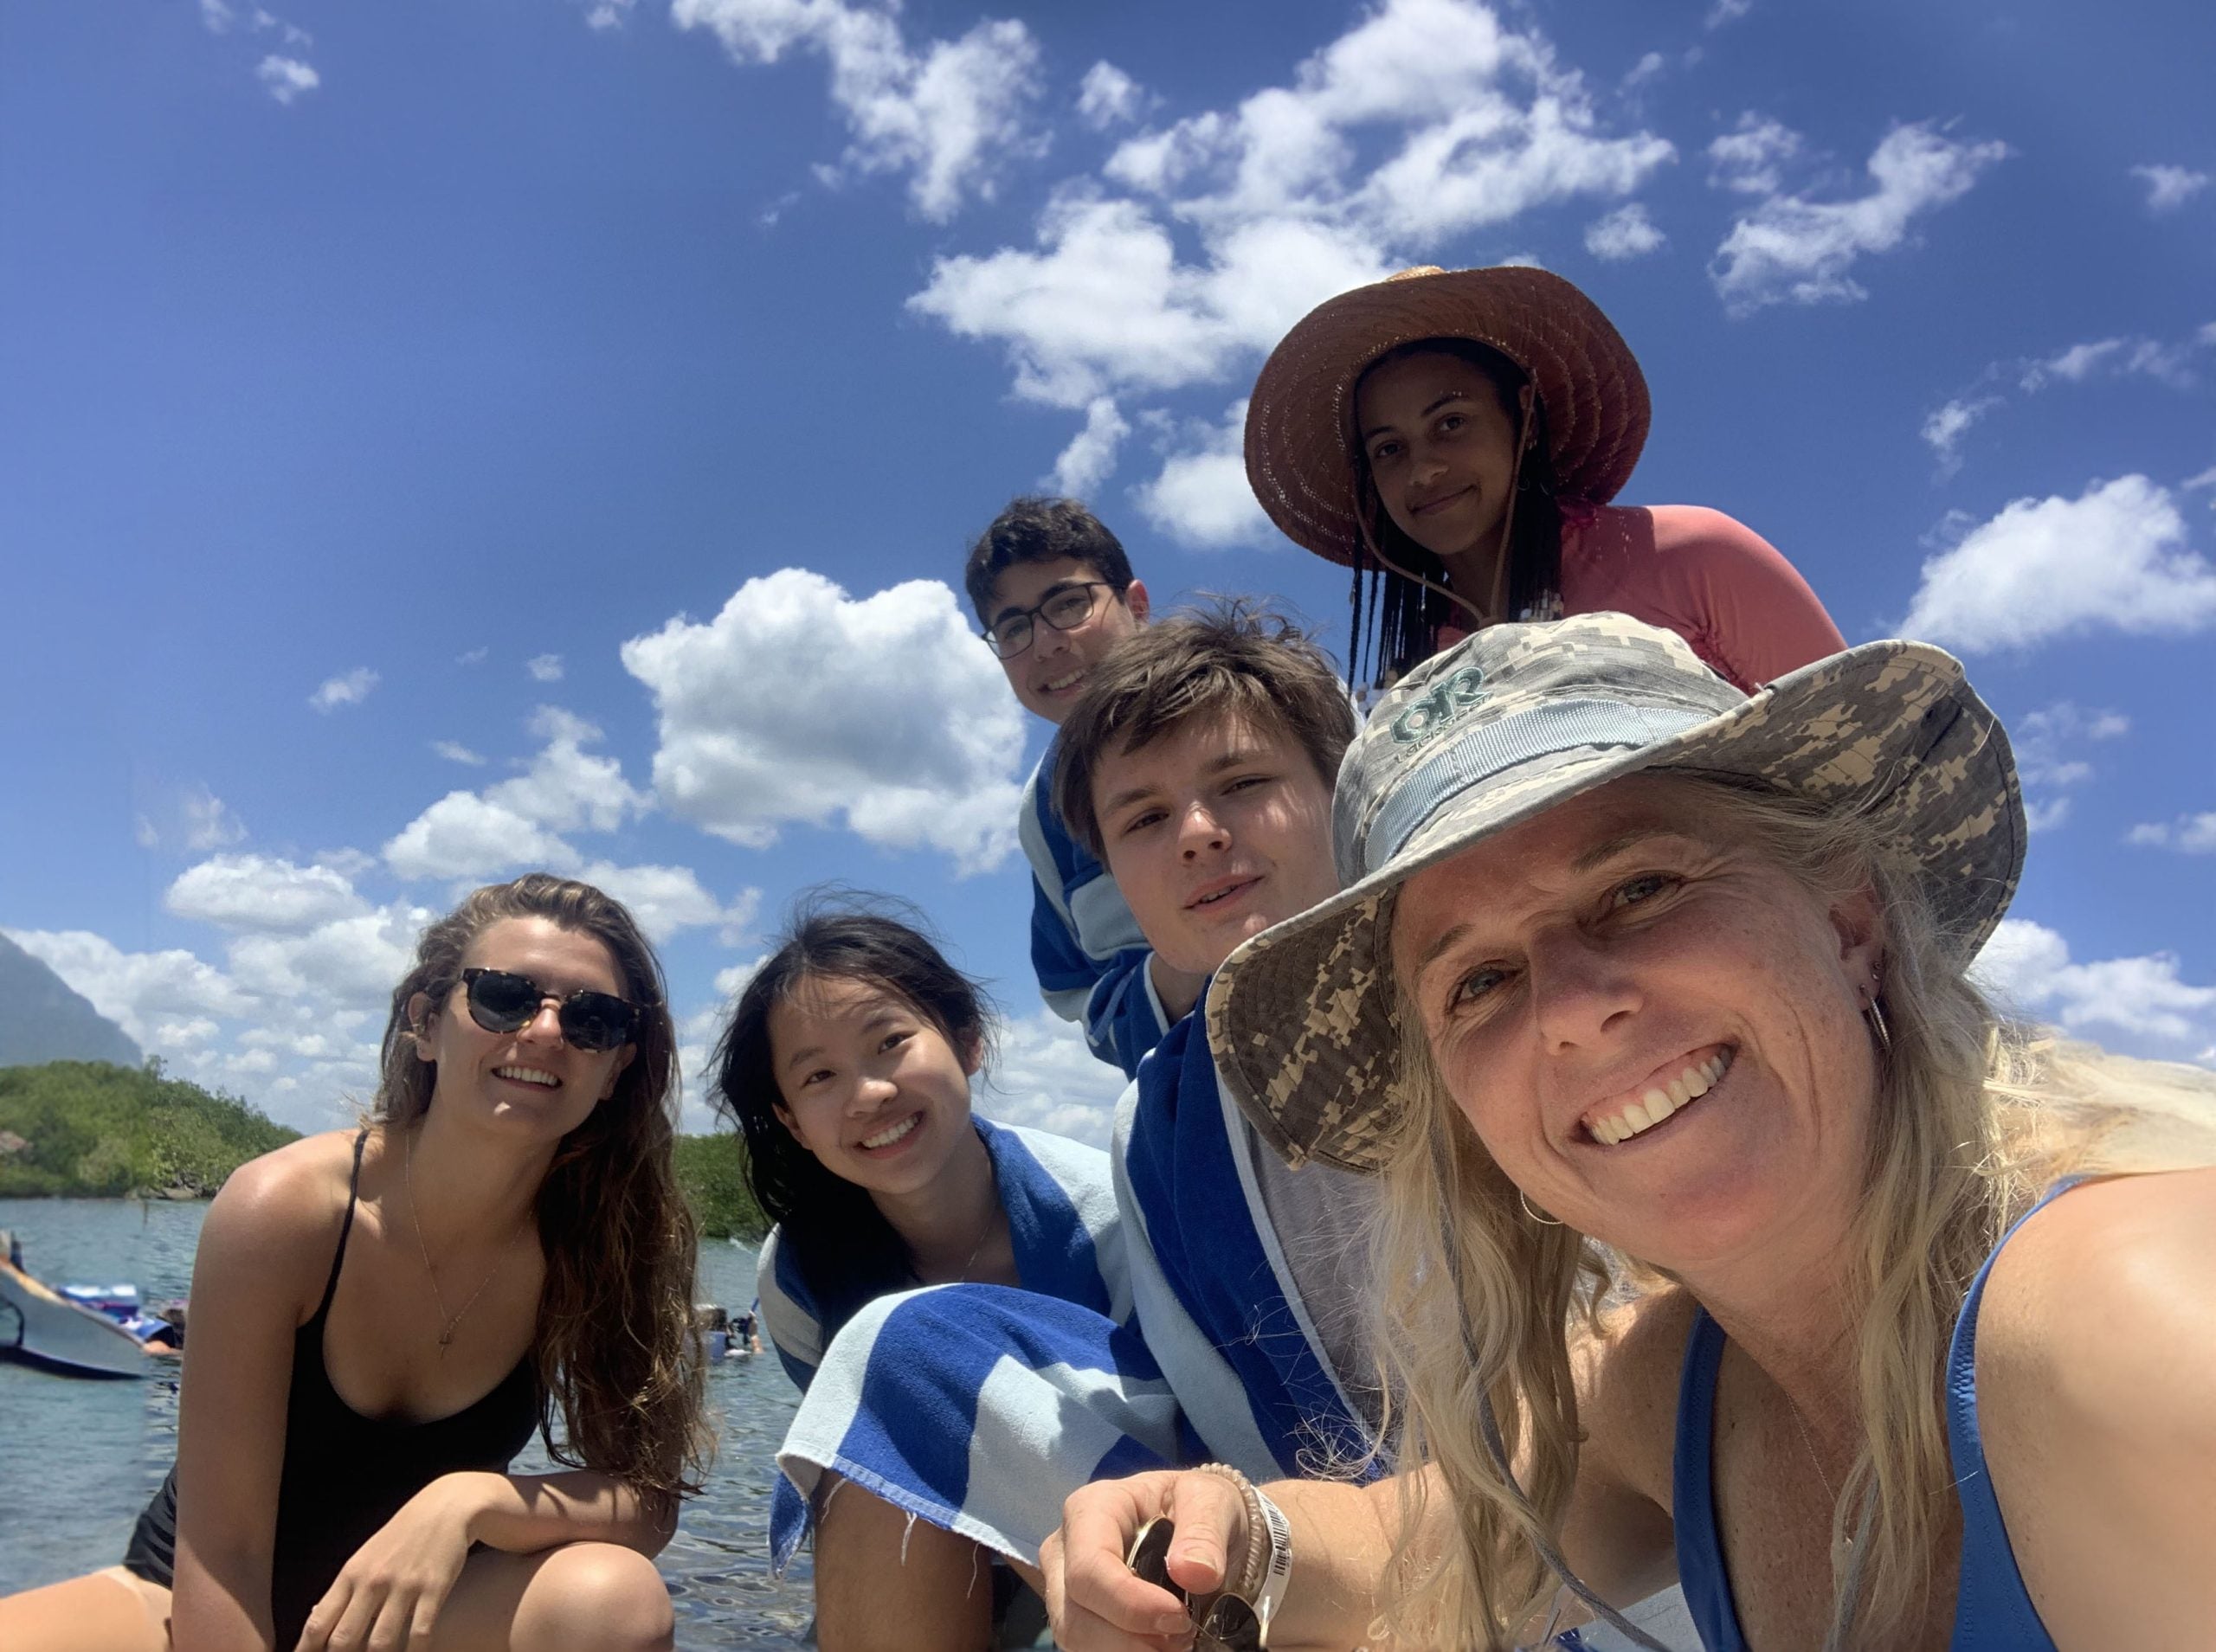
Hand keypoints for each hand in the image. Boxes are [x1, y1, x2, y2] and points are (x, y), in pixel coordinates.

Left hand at [293, 1473, 491, 1650]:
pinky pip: (420, 1632)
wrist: (444, 1508)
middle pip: (343, 1639)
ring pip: (380, 1642)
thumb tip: (315, 1624)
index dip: (306, 1651)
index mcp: (350, 1575)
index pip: (318, 1623)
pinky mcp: (433, 1588)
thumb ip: (342, 1592)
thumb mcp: (364, 1558)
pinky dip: (415, 1651)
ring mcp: (403, 1585)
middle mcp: (372, 1581)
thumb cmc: (400, 1537)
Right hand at [1042, 1469, 1249, 1650]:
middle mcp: (1064, 1553)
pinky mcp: (1076, 1619)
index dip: (1131, 1605)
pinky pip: (1091, 1651)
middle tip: (1185, 1635)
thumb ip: (1204, 1532)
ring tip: (1176, 1640)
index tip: (1180, 1618)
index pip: (1089, 1570)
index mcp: (1090, 1510)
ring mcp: (1063, 1590)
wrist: (1194, 1521)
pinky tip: (1161, 1644)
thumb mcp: (1209, 1498)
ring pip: (1078, 1643)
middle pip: (1076, 1618)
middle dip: (1134, 1640)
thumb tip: (1193, 1573)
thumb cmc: (1193, 1503)